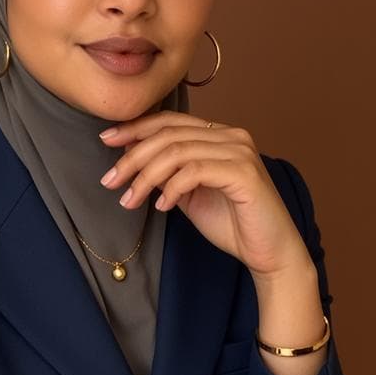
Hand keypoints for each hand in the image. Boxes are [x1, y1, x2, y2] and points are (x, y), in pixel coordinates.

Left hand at [99, 111, 309, 279]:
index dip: (135, 129)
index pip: (170, 122)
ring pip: (178, 151)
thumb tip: (131, 159)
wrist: (269, 253)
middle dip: (132, 156)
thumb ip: (167, 174)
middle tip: (109, 181)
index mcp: (219, 135)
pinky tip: (161, 207)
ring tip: (129, 201)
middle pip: (169, 134)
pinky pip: (195, 171)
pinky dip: (171, 188)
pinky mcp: (244, 172)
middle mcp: (231, 136)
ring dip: (146, 176)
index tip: (106, 141)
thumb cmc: (232, 224)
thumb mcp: (189, 195)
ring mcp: (240, 151)